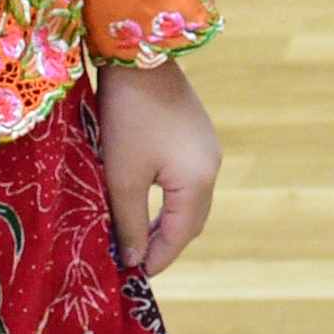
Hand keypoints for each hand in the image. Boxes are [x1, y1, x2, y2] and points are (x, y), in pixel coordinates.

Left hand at [96, 60, 222, 280]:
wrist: (139, 56)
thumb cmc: (127, 118)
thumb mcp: (122, 176)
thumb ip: (130, 222)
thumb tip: (132, 260)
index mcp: (198, 181)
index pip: (181, 235)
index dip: (158, 259)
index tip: (134, 277)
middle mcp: (211, 167)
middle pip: (192, 221)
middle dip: (165, 244)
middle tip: (136, 262)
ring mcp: (207, 148)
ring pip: (191, 201)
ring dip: (168, 222)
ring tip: (138, 237)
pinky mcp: (196, 134)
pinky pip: (188, 180)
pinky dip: (171, 200)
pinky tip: (148, 201)